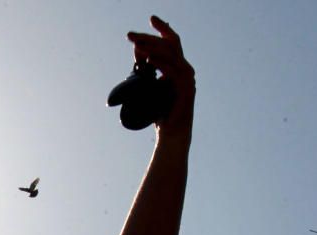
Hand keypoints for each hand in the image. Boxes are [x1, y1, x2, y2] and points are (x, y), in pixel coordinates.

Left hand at [127, 16, 195, 139]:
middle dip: (150, 37)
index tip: (151, 18)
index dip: (162, 29)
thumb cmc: (160, 112)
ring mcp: (187, 79)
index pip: (171, 43)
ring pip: (171, 56)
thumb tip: (138, 49)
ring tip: (136, 44)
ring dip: (152, 49)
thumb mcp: (149, 86)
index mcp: (177, 67)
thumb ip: (146, 68)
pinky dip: (161, 64)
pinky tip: (149, 59)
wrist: (171, 134)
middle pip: (170, 45)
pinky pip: (173, 72)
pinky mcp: (185, 90)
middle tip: (130, 35)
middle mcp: (184, 70)